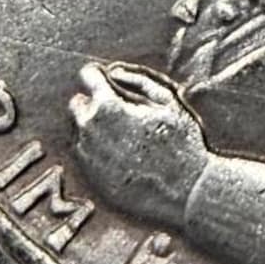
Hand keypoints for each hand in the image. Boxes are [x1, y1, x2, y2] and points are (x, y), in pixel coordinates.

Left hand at [69, 63, 208, 229]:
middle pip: (78, 103)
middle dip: (95, 102)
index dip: (99, 74)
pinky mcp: (91, 178)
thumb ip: (138, 79)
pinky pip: (86, 155)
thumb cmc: (182, 142)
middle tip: (122, 111)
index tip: (109, 79)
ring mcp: (88, 157)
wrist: (186, 191)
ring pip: (81, 130)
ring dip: (96, 127)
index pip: (89, 76)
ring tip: (128, 137)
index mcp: (109, 107)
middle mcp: (90, 130)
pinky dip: (98, 150)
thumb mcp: (168, 101)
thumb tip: (114, 72)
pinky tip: (124, 155)